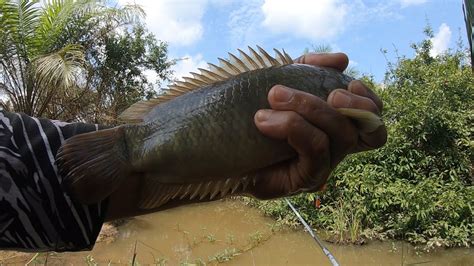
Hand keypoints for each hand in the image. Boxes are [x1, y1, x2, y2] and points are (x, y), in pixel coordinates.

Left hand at [249, 53, 386, 198]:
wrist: (226, 148)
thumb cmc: (259, 115)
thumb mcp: (286, 83)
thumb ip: (311, 69)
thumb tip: (343, 60)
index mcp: (335, 127)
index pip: (374, 120)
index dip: (372, 102)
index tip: (349, 83)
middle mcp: (336, 148)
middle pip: (367, 128)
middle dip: (352, 103)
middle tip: (328, 91)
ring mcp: (324, 166)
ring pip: (340, 136)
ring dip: (309, 108)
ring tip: (274, 95)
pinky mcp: (305, 180)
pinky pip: (315, 151)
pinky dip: (293, 128)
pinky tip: (264, 119)